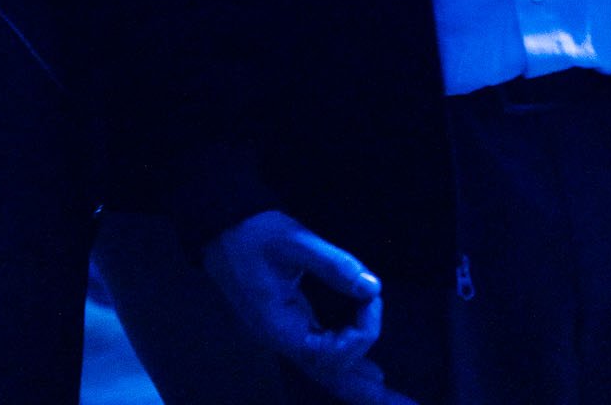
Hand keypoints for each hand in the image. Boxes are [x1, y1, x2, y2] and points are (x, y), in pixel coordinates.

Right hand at [204, 210, 416, 403]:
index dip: (362, 331)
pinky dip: (345, 363)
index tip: (371, 296)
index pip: (332, 353)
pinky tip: (368, 372)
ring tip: (392, 397)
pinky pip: (320, 353)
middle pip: (330, 378)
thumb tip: (372, 287)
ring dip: (359, 384)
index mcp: (280, 328)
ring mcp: (283, 334)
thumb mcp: (293, 241)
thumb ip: (334, 264)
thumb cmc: (252, 231)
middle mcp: (282, 340)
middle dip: (368, 395)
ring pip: (325, 370)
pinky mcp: (285, 322)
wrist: (218, 223)